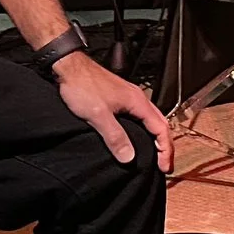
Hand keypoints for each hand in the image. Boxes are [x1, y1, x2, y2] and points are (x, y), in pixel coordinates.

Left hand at [52, 53, 174, 173]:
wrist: (68, 66)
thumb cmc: (82, 85)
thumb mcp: (98, 115)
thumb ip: (115, 137)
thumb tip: (129, 157)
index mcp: (137, 102)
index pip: (161, 128)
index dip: (165, 150)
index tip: (164, 167)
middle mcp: (137, 98)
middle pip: (160, 123)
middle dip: (165, 145)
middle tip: (164, 164)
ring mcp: (128, 97)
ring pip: (150, 119)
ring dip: (155, 137)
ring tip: (154, 154)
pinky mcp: (118, 97)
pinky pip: (139, 116)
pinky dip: (144, 130)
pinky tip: (136, 137)